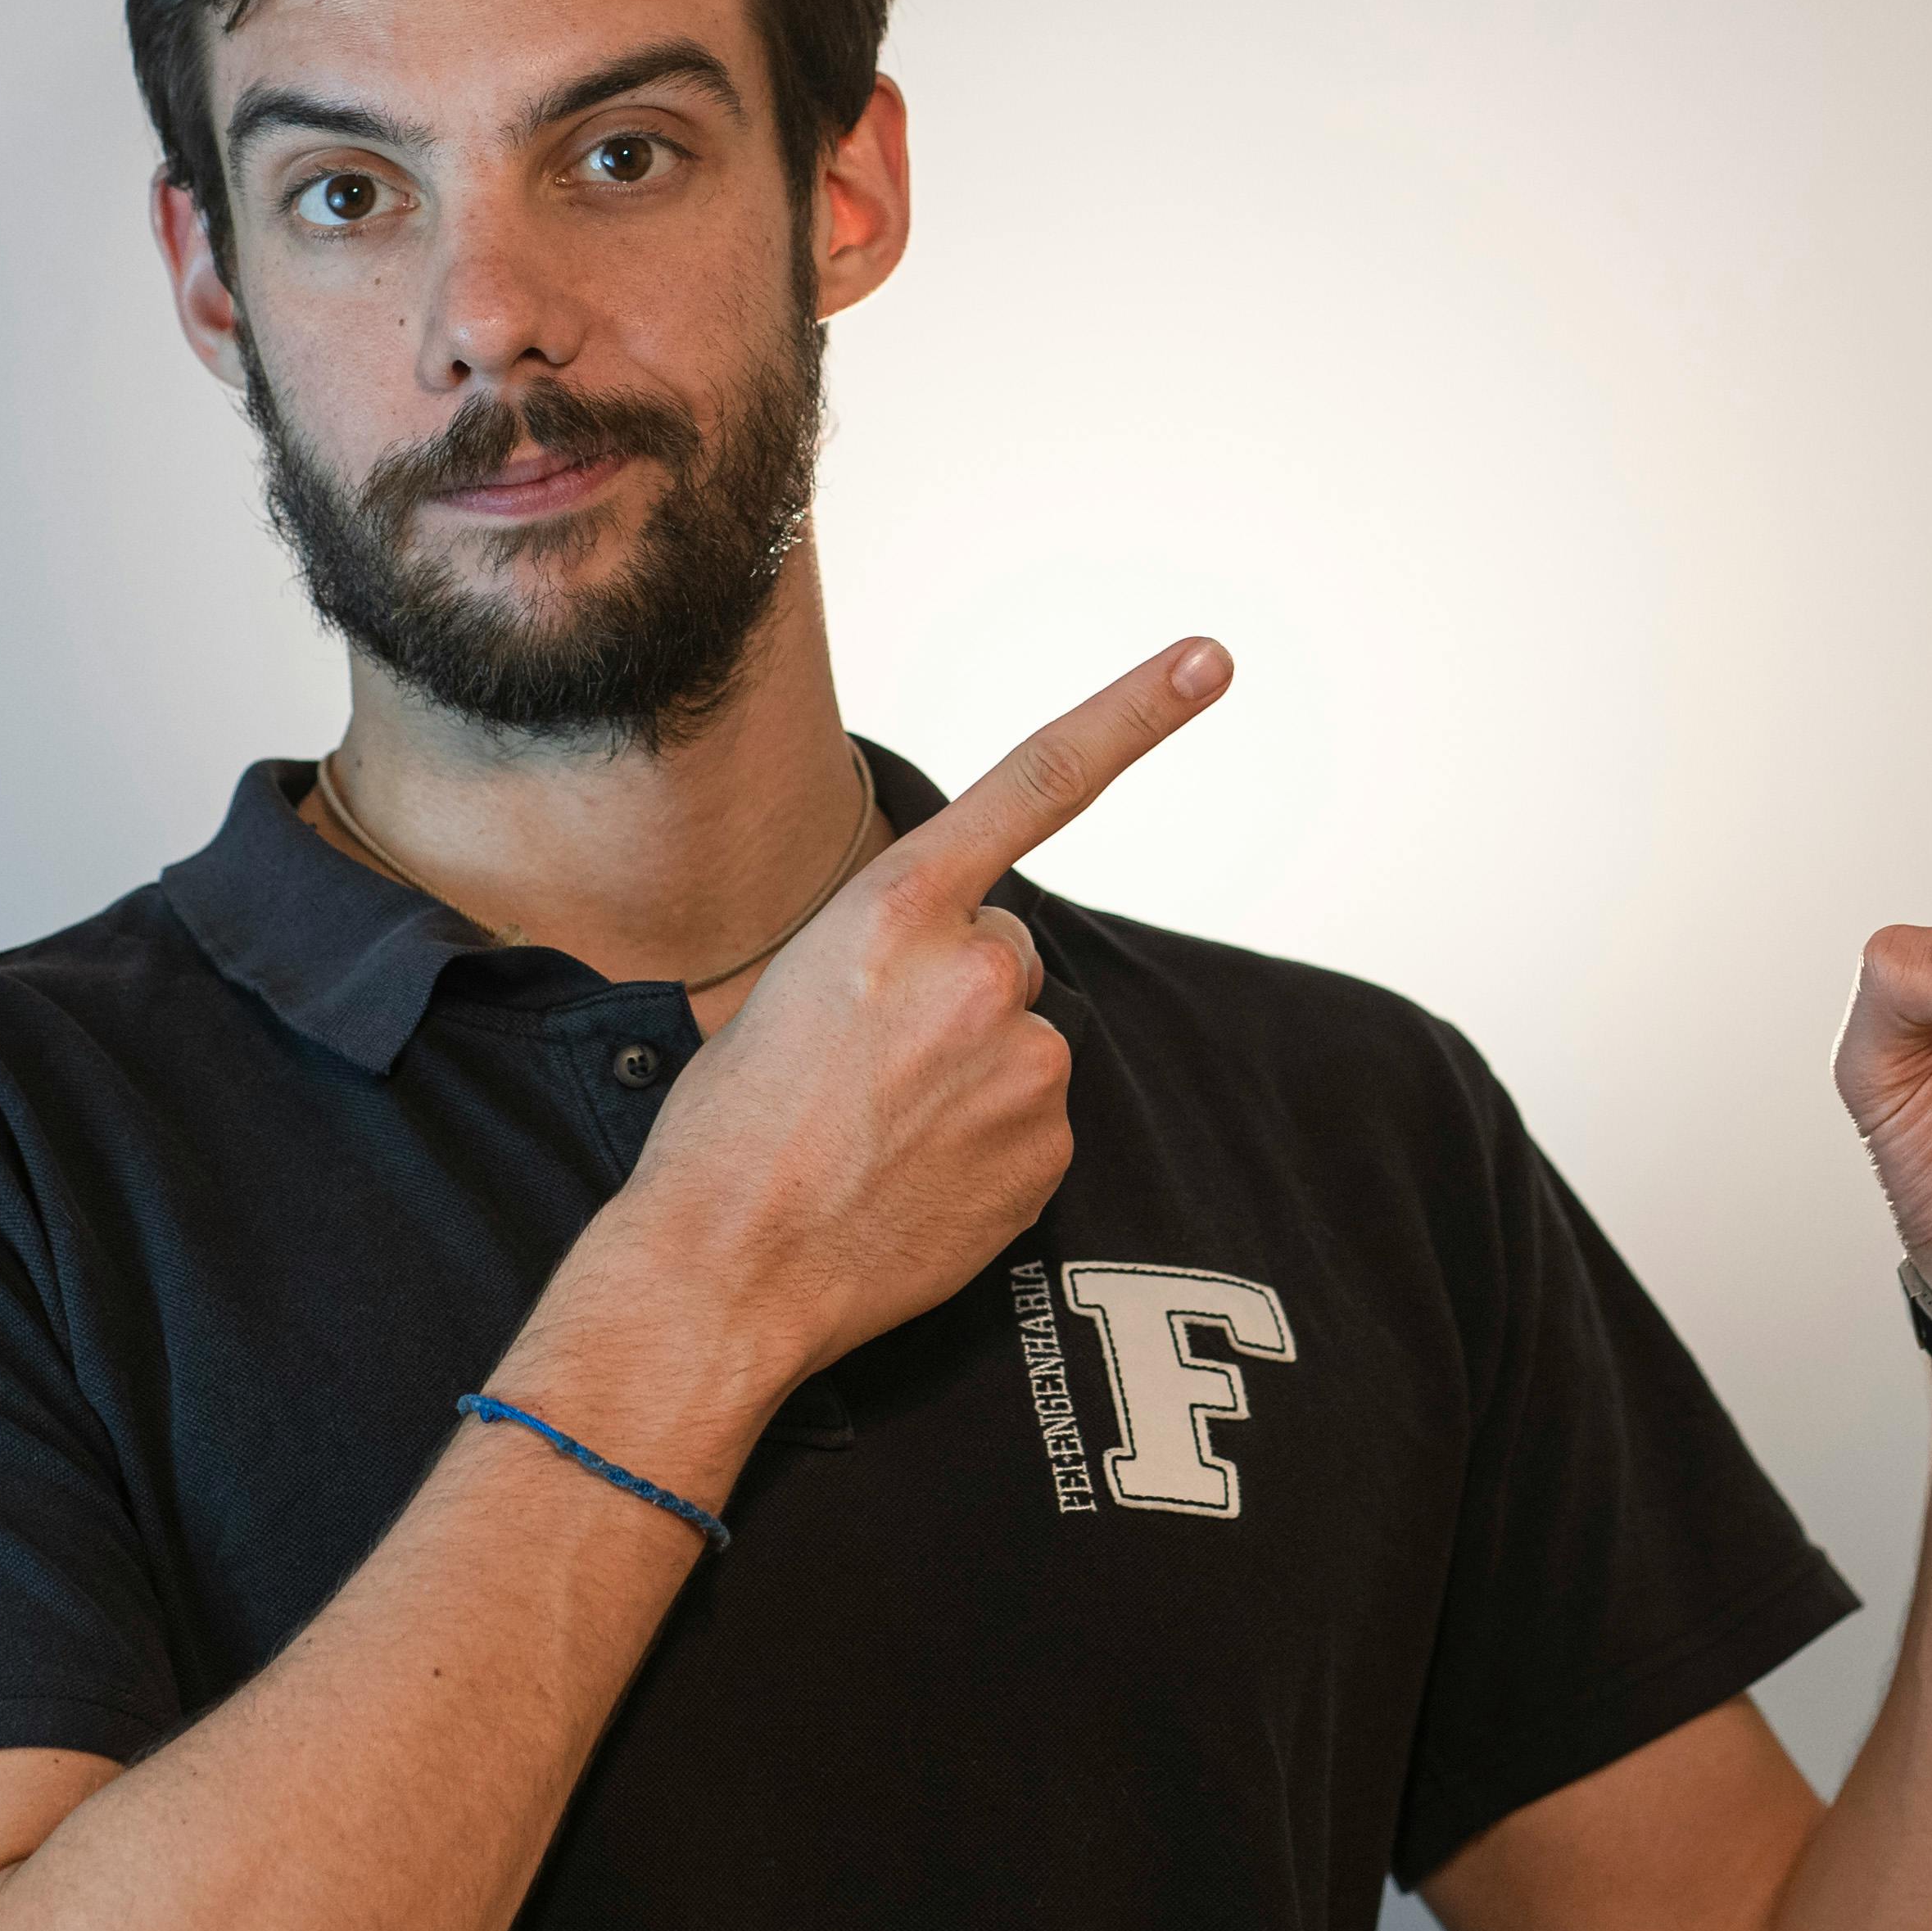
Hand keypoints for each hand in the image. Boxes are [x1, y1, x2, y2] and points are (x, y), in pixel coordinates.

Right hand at [558, 640, 1230, 1388]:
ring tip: (878, 1133)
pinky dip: (987, 1145)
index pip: (1035, 783)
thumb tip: (949, 976)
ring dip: (971, 1076)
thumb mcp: (789, 987)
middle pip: (1004, 953)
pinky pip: (1033, 1122)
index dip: (1131, 714)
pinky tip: (913, 1177)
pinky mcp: (1048, 1148)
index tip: (1207, 662)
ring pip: (1019, 1043)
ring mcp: (1023, 1063)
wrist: (724, 1268)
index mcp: (895, 908)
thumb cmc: (728, 1128)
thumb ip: (889, 951)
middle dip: (956, 995)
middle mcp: (977, 969)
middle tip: (867, 1068)